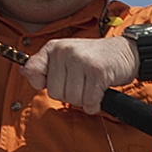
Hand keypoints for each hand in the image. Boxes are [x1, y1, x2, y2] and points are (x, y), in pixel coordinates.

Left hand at [21, 37, 136, 113]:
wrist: (126, 53)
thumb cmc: (94, 59)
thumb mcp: (65, 58)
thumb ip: (43, 66)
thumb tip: (24, 71)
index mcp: (54, 47)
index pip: (32, 72)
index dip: (44, 82)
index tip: (60, 78)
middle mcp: (64, 51)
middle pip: (54, 93)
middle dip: (69, 94)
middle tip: (83, 82)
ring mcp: (81, 60)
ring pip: (72, 99)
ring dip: (84, 99)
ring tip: (92, 84)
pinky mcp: (97, 72)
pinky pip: (89, 102)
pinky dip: (95, 103)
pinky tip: (100, 91)